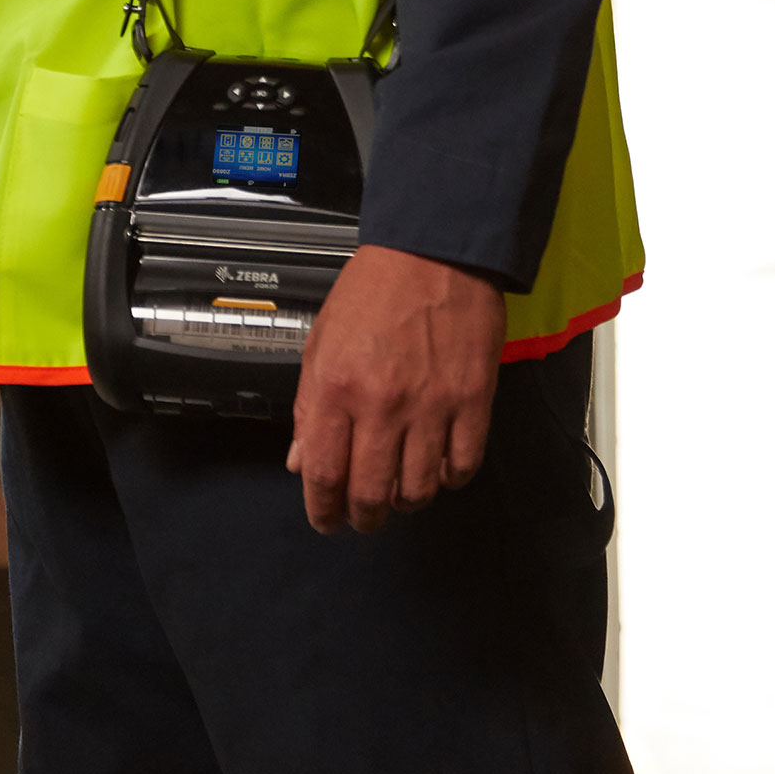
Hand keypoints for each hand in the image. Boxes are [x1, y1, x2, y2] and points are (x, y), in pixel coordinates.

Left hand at [287, 244, 503, 534]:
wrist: (435, 253)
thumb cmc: (373, 292)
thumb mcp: (320, 342)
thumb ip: (307, 406)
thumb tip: (300, 460)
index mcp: (335, 387)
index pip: (323, 471)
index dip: (322, 508)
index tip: (325, 519)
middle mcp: (381, 404)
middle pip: (371, 492)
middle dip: (363, 517)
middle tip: (363, 518)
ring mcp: (432, 406)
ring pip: (419, 489)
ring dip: (406, 501)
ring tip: (400, 493)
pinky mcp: (474, 402)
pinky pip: (462, 466)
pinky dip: (449, 478)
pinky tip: (439, 468)